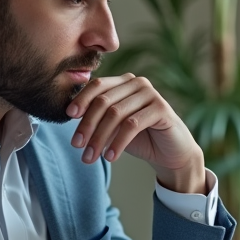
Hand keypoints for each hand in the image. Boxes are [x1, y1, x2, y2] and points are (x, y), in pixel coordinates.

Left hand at [66, 74, 205, 193]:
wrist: (170, 153)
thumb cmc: (140, 138)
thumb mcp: (113, 126)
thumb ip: (97, 116)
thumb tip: (70, 114)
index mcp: (123, 82)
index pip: (97, 85)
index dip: (81, 100)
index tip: (69, 117)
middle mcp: (137, 83)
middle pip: (104, 101)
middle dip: (87, 125)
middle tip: (77, 146)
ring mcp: (151, 94)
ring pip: (116, 114)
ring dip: (99, 138)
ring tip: (90, 157)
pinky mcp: (161, 108)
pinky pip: (132, 125)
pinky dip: (117, 142)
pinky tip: (110, 157)